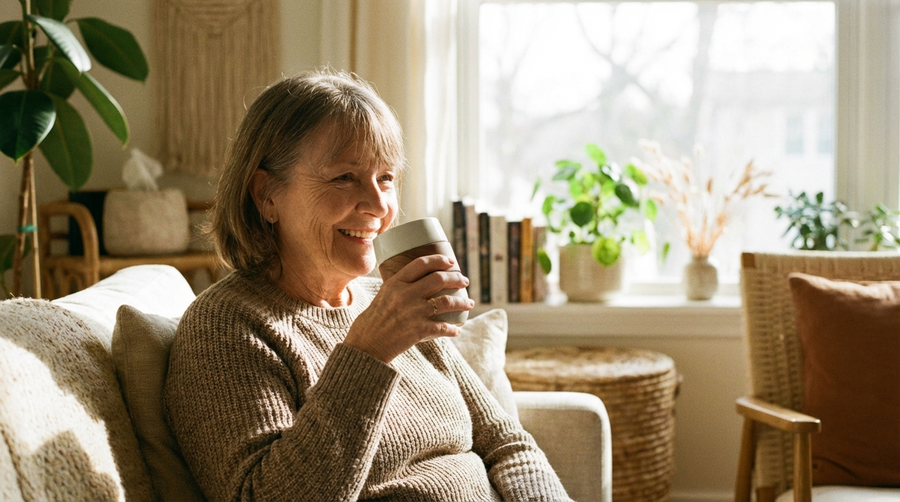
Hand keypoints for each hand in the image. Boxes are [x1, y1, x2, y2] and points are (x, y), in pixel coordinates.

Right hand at [343, 254, 473, 363]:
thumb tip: (418, 285)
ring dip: (462, 302)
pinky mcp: (419, 330)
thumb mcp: (382, 297)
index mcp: (395, 283)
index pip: (421, 264)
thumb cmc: (371, 323)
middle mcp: (405, 294)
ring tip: (469, 303)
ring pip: (447, 301)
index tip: (451, 262)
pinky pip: (443, 327)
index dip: (439, 260)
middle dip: (457, 278)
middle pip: (439, 279)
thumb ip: (398, 289)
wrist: (365, 347)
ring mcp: (414, 312)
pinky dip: (453, 329)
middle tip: (464, 281)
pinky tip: (456, 330)